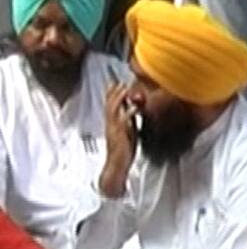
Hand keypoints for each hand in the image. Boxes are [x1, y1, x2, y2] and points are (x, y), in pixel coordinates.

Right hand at [100, 82, 136, 198]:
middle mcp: (110, 125)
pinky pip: (123, 120)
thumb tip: (134, 115)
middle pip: (109, 104)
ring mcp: (114, 129)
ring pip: (113, 109)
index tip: (116, 84)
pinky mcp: (119, 134)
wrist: (117, 166)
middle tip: (119, 82)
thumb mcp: (128, 134)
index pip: (110, 106)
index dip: (112, 94)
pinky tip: (135, 107)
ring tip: (125, 89)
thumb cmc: (123, 153)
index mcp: (111, 125)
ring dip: (119, 98)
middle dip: (113, 92)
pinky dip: (129, 112)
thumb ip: (130, 124)